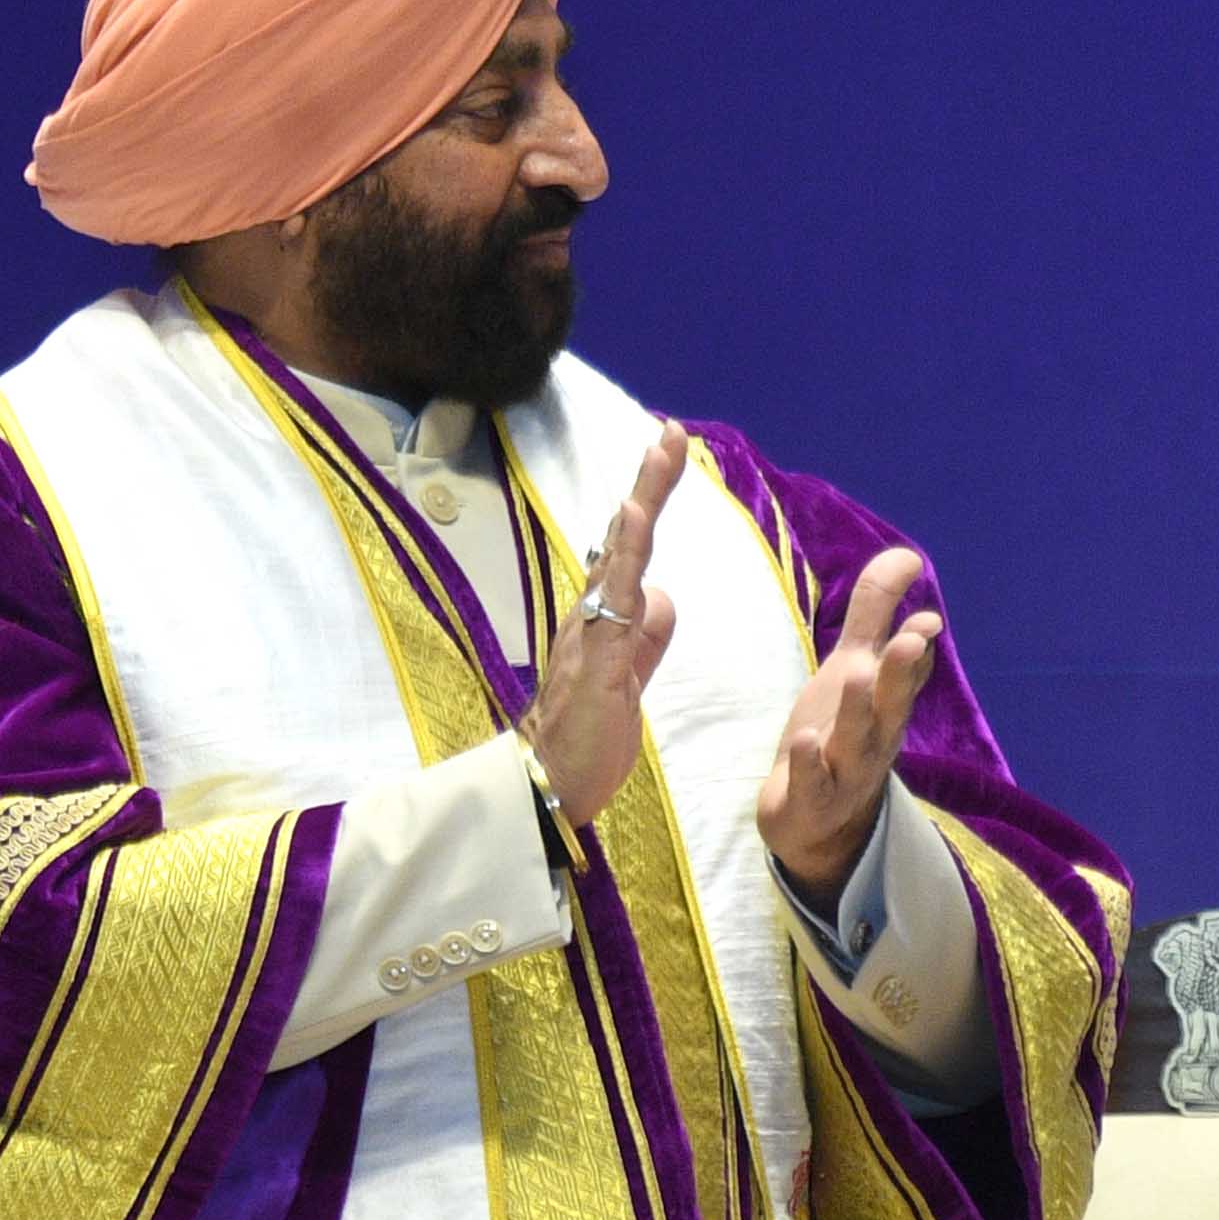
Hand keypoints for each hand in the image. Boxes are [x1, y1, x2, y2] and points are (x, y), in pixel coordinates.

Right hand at [524, 423, 684, 831]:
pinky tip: (633, 527)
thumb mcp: (629, 680)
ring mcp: (589, 634)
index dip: (650, 503)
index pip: (631, 551)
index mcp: (603, 620)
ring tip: (659, 456)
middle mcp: (590, 615)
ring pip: (618, 559)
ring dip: (640, 507)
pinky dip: (622, 563)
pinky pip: (611, 604)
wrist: (548, 786)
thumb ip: (645, 640)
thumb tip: (662, 597)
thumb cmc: (585, 739)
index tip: (670, 455)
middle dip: (649, 485)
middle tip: (671, 433)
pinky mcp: (594, 662)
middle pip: (624, 539)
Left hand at [763, 544, 945, 906]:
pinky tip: (804, 738)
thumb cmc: (838, 734)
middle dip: (901, 673)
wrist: (817, 823)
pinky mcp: (810, 802)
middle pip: (891, 704)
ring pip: (856, 741)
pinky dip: (809, 764)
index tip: (926, 620)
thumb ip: (876, 613)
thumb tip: (909, 556)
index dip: (915, 648)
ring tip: (856, 674)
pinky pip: (812, 784)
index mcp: (885, 705)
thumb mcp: (854, 667)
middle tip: (912, 639)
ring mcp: (844, 772)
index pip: (908, 674)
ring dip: (858, 710)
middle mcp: (874, 737)